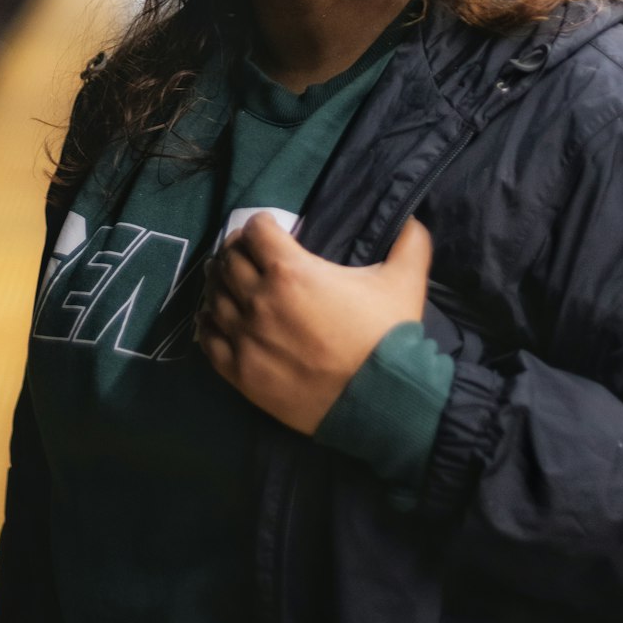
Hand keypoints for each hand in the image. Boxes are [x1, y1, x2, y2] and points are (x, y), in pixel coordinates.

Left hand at [196, 213, 432, 433]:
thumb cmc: (387, 338)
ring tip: (226, 280)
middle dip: (236, 250)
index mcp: (291, 271)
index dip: (261, 225)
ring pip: (213, 296)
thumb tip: (415, 219)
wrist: (380, 403)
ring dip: (218, 283)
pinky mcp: (240, 372)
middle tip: (246, 253)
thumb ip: (409, 242)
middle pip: (229, 260)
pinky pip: (208, 338)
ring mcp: (245, 337)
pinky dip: (207, 322)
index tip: (268, 229)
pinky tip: (213, 317)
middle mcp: (260, 299)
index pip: (256, 231)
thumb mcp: (405, 280)